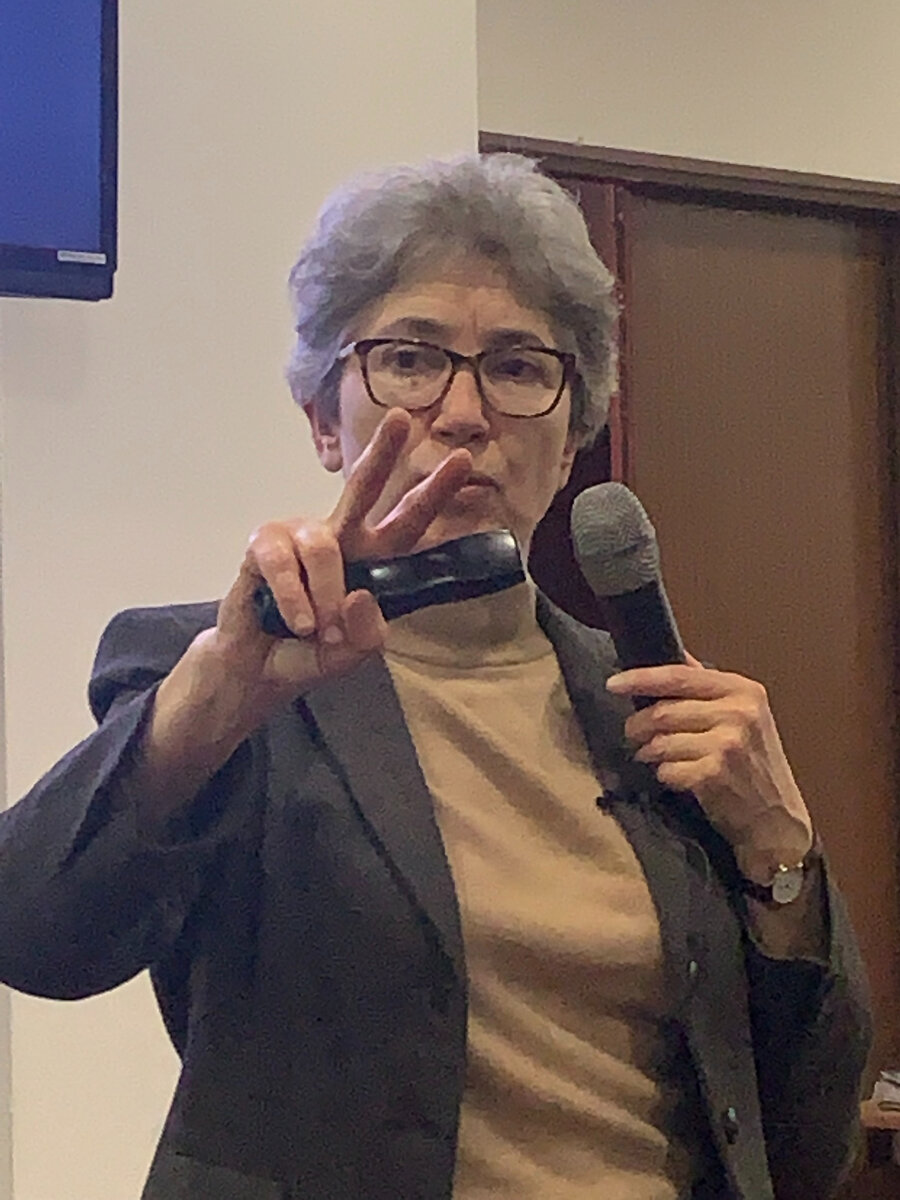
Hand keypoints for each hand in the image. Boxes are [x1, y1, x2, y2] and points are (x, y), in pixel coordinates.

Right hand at [210, 408, 471, 712]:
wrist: (257, 668)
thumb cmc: (310, 651)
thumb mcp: (353, 654)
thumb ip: (368, 634)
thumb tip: (359, 595)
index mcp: (372, 557)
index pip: (408, 521)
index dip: (433, 493)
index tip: (462, 461)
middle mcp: (340, 537)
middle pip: (364, 486)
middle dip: (383, 452)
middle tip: (401, 420)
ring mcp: (301, 536)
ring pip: (326, 548)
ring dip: (326, 597)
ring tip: (319, 631)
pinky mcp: (264, 545)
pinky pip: (286, 565)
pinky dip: (294, 600)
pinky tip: (297, 622)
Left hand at [607, 653, 813, 881]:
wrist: (777, 817)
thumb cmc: (754, 763)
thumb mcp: (743, 714)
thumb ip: (708, 686)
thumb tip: (676, 655)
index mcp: (743, 690)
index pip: (679, 676)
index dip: (641, 678)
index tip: (613, 684)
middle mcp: (739, 713)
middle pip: (663, 711)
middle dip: (638, 724)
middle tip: (633, 734)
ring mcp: (728, 745)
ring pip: (661, 742)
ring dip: (647, 752)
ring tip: (651, 756)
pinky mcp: (715, 775)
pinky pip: (667, 769)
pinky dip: (664, 774)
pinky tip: (675, 776)